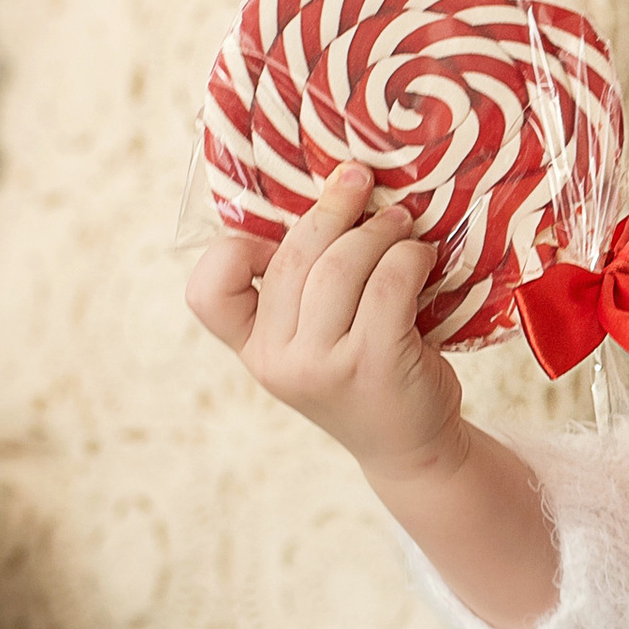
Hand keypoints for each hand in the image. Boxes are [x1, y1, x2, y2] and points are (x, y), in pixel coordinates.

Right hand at [186, 162, 461, 487]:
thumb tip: (329, 186)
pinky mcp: (374, 363)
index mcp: (253, 347)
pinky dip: (408, 258)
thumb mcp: (316, 337)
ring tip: (401, 223)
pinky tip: (421, 257)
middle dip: (332, 210)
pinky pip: (387, 285)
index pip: (207, 293)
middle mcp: (277, 361)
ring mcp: (323, 366)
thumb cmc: (365, 370)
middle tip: (363, 184)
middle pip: (292, 258)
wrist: (409, 445)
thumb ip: (303, 286)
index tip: (275, 234)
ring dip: (378, 231)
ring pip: (340, 267)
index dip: (231, 252)